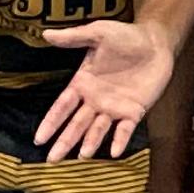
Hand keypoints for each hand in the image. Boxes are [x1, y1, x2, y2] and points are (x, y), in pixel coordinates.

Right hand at [37, 16, 177, 160]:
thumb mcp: (97, 33)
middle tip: (51, 159)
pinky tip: (113, 152)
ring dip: (89, 142)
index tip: (38, 138)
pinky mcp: (134, 111)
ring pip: (97, 130)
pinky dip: (119, 140)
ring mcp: (114, 107)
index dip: (51, 122)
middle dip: (64, 141)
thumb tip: (46, 33)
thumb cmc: (126, 36)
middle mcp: (95, 100)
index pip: (61, 107)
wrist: (155, 42)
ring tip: (81, 155)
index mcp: (83, 84)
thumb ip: (73, 38)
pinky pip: (125, 129)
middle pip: (76, 125)